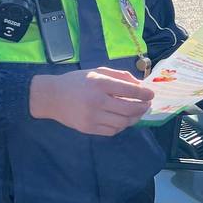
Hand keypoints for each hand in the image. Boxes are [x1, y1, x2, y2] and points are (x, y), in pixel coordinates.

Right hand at [30, 67, 153, 135]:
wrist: (51, 97)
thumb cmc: (76, 82)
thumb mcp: (96, 72)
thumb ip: (119, 76)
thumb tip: (140, 85)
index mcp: (99, 84)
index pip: (129, 90)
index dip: (144, 93)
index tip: (151, 94)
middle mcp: (97, 101)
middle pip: (129, 109)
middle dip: (142, 107)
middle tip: (146, 105)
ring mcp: (92, 117)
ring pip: (123, 122)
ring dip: (134, 118)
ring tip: (137, 113)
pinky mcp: (88, 129)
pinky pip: (112, 130)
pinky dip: (121, 126)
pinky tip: (123, 120)